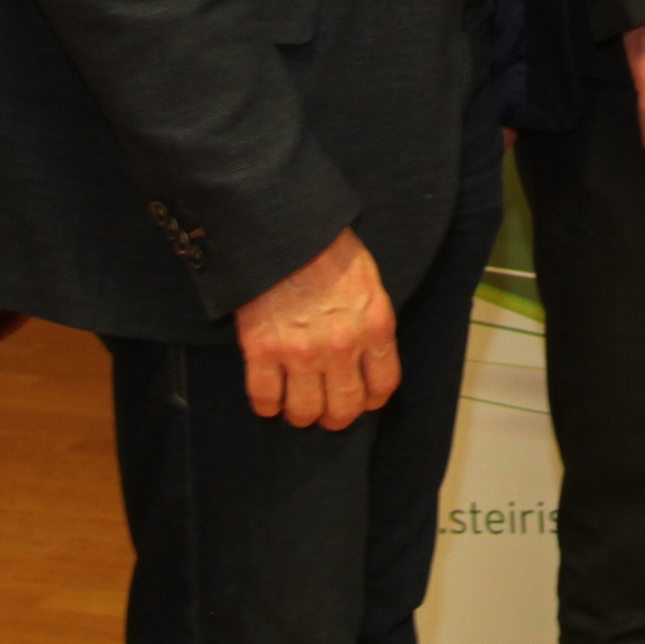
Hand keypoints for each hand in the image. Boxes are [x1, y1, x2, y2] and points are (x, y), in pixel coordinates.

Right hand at [236, 229, 399, 428]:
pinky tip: (269, 399)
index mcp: (374, 325)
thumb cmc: (327, 247)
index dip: (370, 399)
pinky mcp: (261, 349)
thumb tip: (367, 353)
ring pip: (305, 412)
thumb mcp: (367, 280)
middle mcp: (341, 345)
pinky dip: (266, 406)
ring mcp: (300, 350)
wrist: (282, 227)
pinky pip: (264, 398)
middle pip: (344, 409)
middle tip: (326, 410)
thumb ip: (370, 321)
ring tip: (296, 406)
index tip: (360, 397)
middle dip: (336, 416)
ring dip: (301, 415)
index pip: (382, 386)